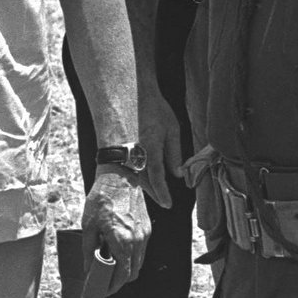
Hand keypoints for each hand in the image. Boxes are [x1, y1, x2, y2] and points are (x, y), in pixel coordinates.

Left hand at [83, 169, 150, 283]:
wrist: (119, 176)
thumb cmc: (101, 199)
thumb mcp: (89, 225)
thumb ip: (89, 250)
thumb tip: (89, 269)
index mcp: (122, 240)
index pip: (122, 275)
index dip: (113, 286)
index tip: (104, 290)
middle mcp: (137, 240)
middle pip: (133, 273)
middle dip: (120, 280)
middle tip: (106, 280)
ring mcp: (144, 234)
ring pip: (139, 262)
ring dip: (127, 268)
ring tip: (111, 265)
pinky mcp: (147, 228)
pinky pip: (142, 250)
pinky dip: (132, 256)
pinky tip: (119, 250)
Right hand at [137, 88, 183, 208]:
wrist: (133, 94)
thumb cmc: (155, 110)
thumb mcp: (172, 128)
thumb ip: (174, 152)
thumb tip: (177, 173)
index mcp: (151, 146)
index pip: (156, 175)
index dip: (162, 191)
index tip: (167, 203)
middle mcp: (136, 150)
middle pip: (143, 180)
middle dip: (154, 193)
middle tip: (164, 202)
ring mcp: (126, 149)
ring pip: (134, 175)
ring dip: (145, 186)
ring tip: (156, 194)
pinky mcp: (120, 148)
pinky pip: (128, 167)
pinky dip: (137, 176)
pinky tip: (143, 180)